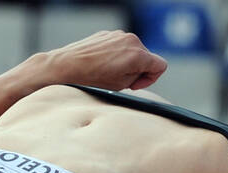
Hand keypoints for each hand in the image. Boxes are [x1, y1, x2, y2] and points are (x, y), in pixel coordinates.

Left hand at [32, 30, 166, 90]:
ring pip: (134, 51)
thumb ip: (139, 75)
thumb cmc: (93, 79)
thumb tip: (143, 70)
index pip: (160, 66)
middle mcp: (131, 40)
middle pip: (148, 57)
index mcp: (138, 54)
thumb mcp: (122, 84)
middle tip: (121, 81)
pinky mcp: (108, 34)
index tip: (135, 84)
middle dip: (139, 70)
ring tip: (110, 72)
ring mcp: (119, 35)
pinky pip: (121, 46)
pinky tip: (103, 64)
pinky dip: (117, 56)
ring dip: (128, 62)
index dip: (151, 79)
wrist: (67, 67)